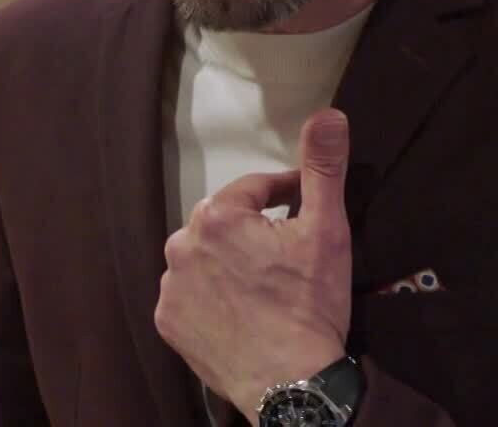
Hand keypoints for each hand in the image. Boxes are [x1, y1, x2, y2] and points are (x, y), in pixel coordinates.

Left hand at [154, 108, 353, 417]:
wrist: (292, 384)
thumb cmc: (310, 304)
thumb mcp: (326, 231)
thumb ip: (322, 169)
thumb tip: (329, 114)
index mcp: (217, 215)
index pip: (254, 190)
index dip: (284, 196)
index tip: (305, 211)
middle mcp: (181, 244)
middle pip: (226, 224)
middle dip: (254, 232)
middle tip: (286, 258)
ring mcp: (170, 286)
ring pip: (204, 259)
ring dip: (228, 264)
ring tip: (262, 287)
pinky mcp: (167, 322)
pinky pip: (189, 297)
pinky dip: (209, 298)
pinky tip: (237, 312)